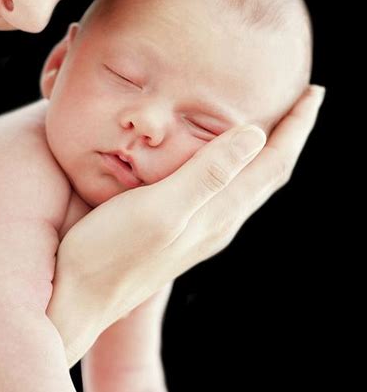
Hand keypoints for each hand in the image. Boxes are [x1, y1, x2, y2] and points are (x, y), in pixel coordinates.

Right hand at [51, 85, 324, 364]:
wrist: (77, 300)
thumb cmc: (108, 252)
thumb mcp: (158, 210)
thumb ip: (206, 175)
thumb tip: (255, 135)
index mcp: (218, 213)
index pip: (273, 163)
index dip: (296, 127)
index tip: (314, 91)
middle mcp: (217, 223)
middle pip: (268, 173)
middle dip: (290, 135)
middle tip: (304, 100)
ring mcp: (199, 230)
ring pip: (249, 183)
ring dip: (267, 150)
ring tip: (274, 123)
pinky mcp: (179, 231)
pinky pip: (225, 190)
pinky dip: (237, 164)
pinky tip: (222, 159)